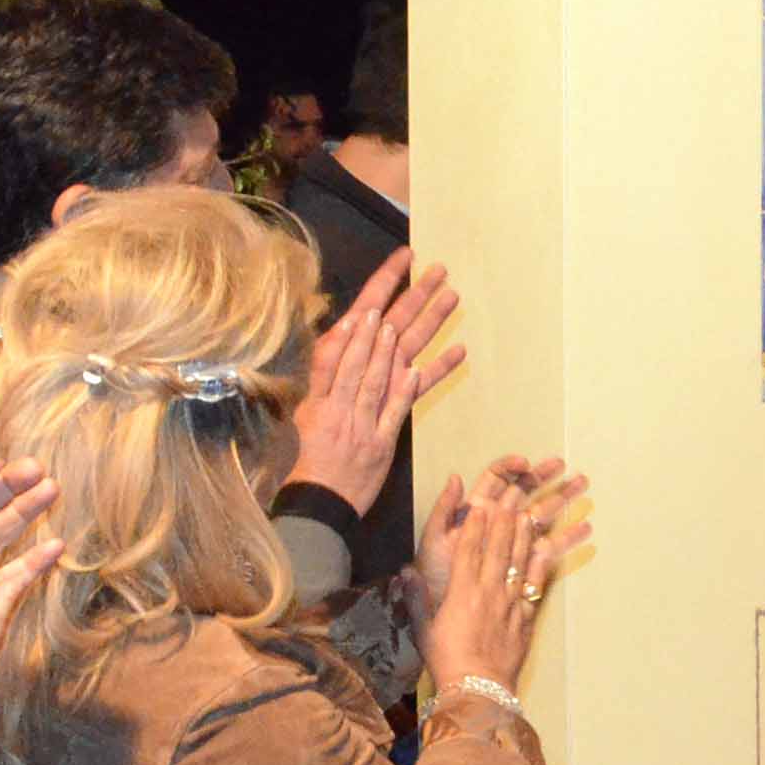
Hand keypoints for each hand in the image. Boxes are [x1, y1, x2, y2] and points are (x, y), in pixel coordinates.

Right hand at [287, 250, 465, 510]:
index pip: (353, 323)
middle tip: (435, 269)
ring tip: (450, 296)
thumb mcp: (310, 407)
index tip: (402, 263)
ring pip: (397, 360)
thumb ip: (331, 374)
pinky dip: (430, 376)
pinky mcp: (382, 438)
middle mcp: (341, 391)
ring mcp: (362, 414)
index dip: (379, 290)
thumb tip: (351, 336)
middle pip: (380, 335)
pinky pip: (407, 401)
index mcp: (323, 379)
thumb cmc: (311, 454)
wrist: (313, 502)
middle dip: (409, 299)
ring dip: (426, 327)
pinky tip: (455, 352)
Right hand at [413, 461, 591, 699]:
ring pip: (518, 562)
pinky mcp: (524, 618)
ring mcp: (509, 604)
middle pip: (497, 549)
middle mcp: (488, 592)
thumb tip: (406, 571)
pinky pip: (534, 586)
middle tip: (510, 496)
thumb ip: (416, 598)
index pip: (468, 550)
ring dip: (523, 535)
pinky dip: (540, 565)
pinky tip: (546, 547)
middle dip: (503, 520)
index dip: (474, 525)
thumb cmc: (446, 660)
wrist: (478, 689)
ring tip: (529, 512)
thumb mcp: (423, 629)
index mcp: (461, 593)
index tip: (479, 505)